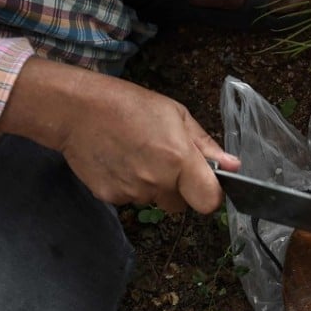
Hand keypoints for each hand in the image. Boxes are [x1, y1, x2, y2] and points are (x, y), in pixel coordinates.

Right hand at [0, 57, 240, 213]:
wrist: (77, 110)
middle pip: (181, 204)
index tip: (205, 182)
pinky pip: (130, 199)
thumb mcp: (177, 115)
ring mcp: (131, 193)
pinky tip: (120, 161)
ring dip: (153, 186)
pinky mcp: (109, 197)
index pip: (209, 201)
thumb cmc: (131, 106)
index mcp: (180, 161)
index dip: (210, 194)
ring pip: (154, 201)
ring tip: (138, 155)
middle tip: (165, 161)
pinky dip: (129, 185)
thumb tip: (233, 166)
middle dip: (180, 189)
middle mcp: (157, 183)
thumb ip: (205, 145)